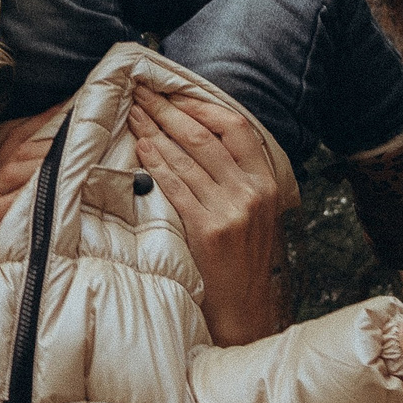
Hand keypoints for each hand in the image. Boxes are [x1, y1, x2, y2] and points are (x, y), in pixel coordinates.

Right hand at [0, 107, 61, 335]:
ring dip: (42, 158)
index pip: (16, 143)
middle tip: (84, 123)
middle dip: (51, 133)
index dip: (44, 121)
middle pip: (16, 150)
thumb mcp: (2, 229)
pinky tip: (46, 190)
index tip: (74, 105)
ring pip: (9, 172)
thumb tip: (67, 190)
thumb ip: (26, 206)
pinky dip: (23, 196)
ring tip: (73, 150)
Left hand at [127, 86, 284, 345]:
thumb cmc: (243, 259)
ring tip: (134, 114)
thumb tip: (199, 137)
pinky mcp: (210, 230)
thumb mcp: (256, 212)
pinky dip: (157, 164)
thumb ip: (238, 177)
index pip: (237, 127)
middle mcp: (253, 191)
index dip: (203, 106)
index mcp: (268, 182)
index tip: (175, 95)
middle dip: (169, 110)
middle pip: (206, 136)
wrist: (245, 309)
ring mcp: (233, 211)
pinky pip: (177, 187)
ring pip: (188, 157)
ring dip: (156, 131)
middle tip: (142, 93)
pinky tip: (141, 149)